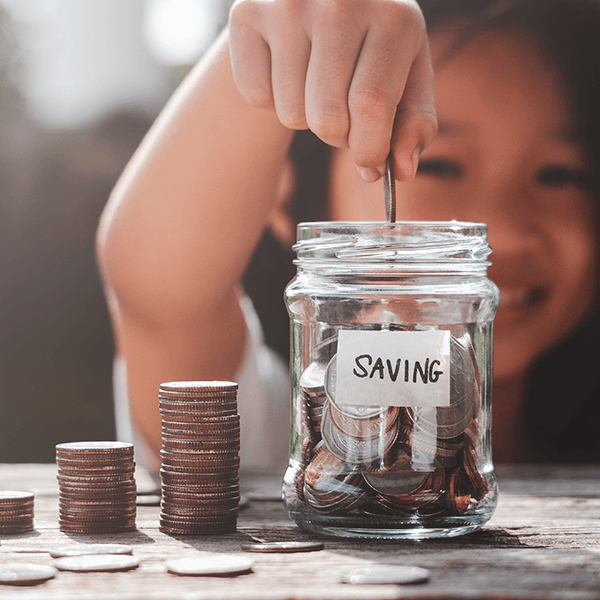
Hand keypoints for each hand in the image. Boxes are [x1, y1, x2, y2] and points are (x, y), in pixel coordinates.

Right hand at [229, 0, 436, 180]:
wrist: (315, 7)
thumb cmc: (371, 54)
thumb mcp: (407, 80)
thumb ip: (415, 126)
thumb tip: (403, 170)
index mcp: (393, 16)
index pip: (370, 104)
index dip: (368, 149)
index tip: (369, 164)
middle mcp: (339, 0)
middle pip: (327, 117)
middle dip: (337, 137)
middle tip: (344, 117)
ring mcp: (288, 3)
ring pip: (291, 112)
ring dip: (305, 119)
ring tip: (316, 89)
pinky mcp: (248, 13)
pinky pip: (257, 95)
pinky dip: (271, 100)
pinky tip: (286, 73)